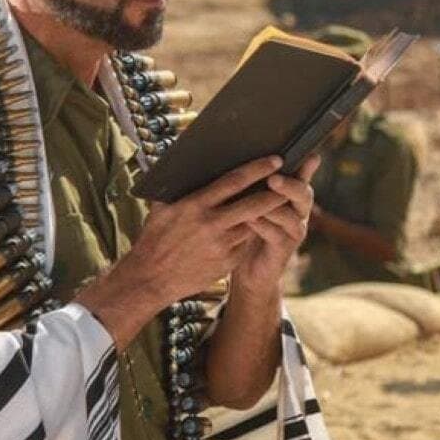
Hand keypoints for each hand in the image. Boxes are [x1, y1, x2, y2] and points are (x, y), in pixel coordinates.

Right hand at [132, 155, 293, 303]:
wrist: (151, 278)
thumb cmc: (154, 238)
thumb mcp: (161, 208)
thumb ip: (176, 188)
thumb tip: (184, 166)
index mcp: (195, 205)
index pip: (234, 182)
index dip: (257, 169)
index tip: (275, 160)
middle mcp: (211, 224)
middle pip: (253, 204)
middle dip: (275, 192)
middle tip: (288, 183)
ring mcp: (221, 245)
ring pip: (252, 224)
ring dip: (265, 214)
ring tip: (275, 202)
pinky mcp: (226, 262)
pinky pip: (244, 244)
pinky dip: (249, 234)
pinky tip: (250, 228)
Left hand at [231, 155, 319, 296]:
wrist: (248, 271)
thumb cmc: (247, 230)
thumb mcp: (249, 205)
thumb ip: (254, 186)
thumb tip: (247, 159)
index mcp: (291, 198)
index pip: (302, 179)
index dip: (307, 168)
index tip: (312, 156)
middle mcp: (298, 213)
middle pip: (303, 195)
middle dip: (290, 185)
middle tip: (274, 179)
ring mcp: (293, 232)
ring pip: (291, 215)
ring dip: (274, 206)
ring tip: (259, 200)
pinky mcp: (284, 250)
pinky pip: (277, 235)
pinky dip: (263, 225)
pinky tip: (250, 220)